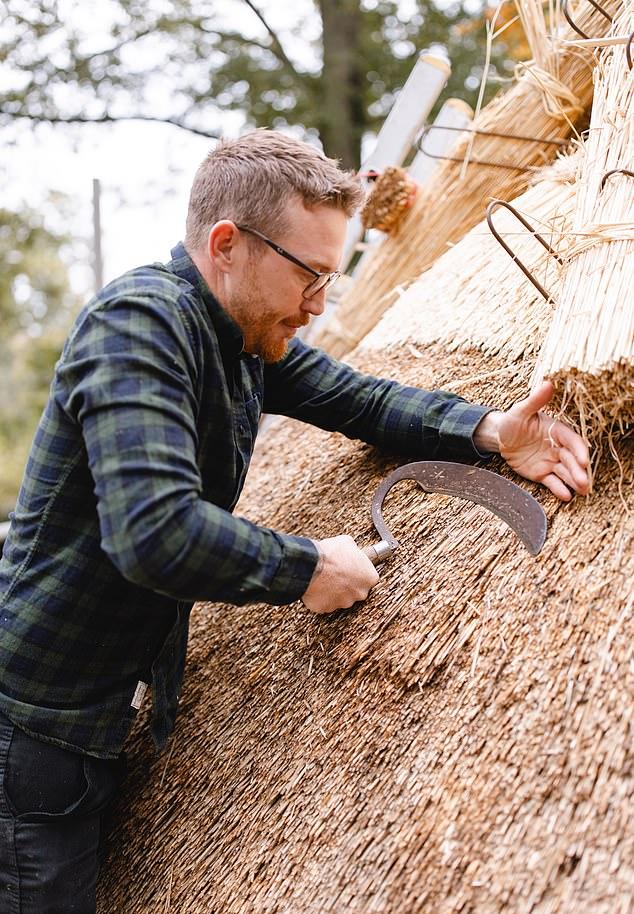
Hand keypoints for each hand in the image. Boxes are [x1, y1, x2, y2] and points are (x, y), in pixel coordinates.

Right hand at [302, 535, 379, 613]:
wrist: (311, 565)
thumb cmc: (330, 555)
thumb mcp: (347, 542)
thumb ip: (354, 550)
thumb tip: (351, 549)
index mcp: (369, 577)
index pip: (368, 577)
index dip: (358, 572)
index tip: (351, 568)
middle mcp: (360, 593)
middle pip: (356, 590)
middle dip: (348, 583)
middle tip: (338, 574)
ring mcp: (344, 602)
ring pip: (341, 598)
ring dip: (335, 590)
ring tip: (326, 579)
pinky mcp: (327, 608)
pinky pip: (326, 603)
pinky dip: (322, 596)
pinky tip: (318, 586)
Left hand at [475, 381, 589, 500]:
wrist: (499, 437)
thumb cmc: (512, 421)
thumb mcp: (521, 410)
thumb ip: (535, 400)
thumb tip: (548, 383)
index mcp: (556, 431)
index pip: (572, 441)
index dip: (579, 450)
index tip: (583, 460)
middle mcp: (557, 447)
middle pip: (571, 460)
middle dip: (579, 471)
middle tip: (584, 482)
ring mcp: (551, 462)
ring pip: (566, 473)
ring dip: (575, 482)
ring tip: (582, 492)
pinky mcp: (542, 474)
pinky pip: (553, 482)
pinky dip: (559, 489)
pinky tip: (566, 497)